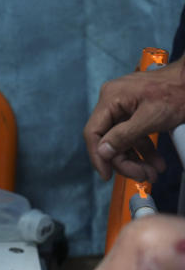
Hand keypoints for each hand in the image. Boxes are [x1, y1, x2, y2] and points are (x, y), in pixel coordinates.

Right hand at [83, 57, 184, 181]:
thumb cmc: (176, 93)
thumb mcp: (150, 118)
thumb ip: (124, 136)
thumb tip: (102, 151)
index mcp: (110, 99)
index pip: (93, 132)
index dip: (98, 156)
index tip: (107, 174)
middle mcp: (113, 102)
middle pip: (110, 139)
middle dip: (126, 161)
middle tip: (142, 176)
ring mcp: (124, 106)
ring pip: (123, 140)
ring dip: (137, 159)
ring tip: (151, 173)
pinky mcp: (136, 111)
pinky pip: (134, 134)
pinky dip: (144, 150)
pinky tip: (155, 162)